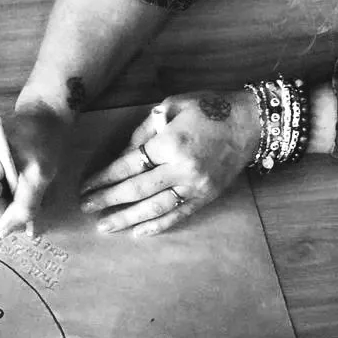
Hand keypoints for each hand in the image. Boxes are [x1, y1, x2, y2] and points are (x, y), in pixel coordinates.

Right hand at [0, 105, 70, 235]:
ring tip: (19, 195)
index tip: (27, 215)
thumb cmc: (43, 140)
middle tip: (24, 209)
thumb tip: (4, 232)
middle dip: (0, 214)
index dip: (5, 215)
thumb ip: (24, 206)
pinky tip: (10, 188)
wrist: (41, 117)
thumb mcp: (41, 175)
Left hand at [77, 91, 259, 236]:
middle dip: (108, 200)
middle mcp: (182, 169)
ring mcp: (196, 186)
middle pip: (137, 189)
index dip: (105, 177)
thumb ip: (145, 130)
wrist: (251, 122)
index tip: (86, 186)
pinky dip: (158, 225)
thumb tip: (123, 155)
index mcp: (171, 143)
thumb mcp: (172, 106)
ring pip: (155, 208)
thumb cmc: (209, 109)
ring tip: (106, 226)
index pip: (129, 165)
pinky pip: (179, 215)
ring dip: (128, 219)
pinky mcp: (207, 196)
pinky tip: (139, 232)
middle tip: (86, 208)